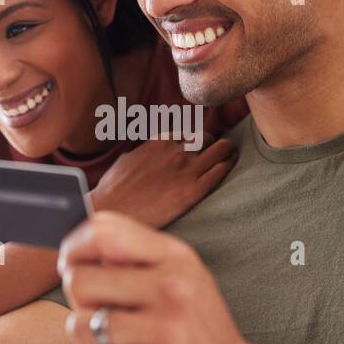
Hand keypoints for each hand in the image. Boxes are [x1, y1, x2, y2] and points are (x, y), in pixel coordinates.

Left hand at [58, 211, 267, 343]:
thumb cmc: (200, 334)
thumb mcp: (183, 280)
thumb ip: (135, 258)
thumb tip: (74, 248)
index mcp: (177, 259)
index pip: (102, 231)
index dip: (73, 248)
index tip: (72, 265)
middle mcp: (173, 290)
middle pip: (79, 281)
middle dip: (83, 304)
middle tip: (109, 317)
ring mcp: (166, 334)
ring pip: (80, 328)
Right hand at [90, 136, 235, 229]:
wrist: (112, 212)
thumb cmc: (114, 189)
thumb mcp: (128, 158)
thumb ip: (146, 150)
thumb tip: (150, 150)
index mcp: (160, 140)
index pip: (189, 132)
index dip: (197, 140)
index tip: (201, 147)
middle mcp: (175, 151)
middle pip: (208, 139)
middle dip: (212, 145)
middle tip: (217, 152)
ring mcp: (186, 170)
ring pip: (220, 150)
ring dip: (227, 150)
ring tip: (231, 153)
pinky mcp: (193, 191)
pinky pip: (220, 172)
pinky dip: (228, 165)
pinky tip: (230, 165)